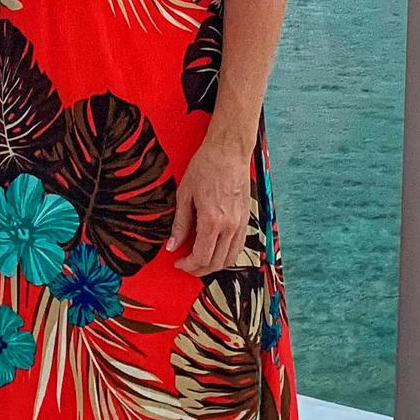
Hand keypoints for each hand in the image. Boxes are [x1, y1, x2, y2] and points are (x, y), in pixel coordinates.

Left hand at [168, 134, 251, 276]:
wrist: (229, 151)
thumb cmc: (206, 166)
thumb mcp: (185, 194)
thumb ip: (180, 223)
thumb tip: (172, 245)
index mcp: (212, 220)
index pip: (201, 257)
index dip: (187, 265)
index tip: (178, 262)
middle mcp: (230, 226)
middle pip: (216, 263)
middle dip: (199, 269)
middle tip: (186, 265)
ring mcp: (241, 224)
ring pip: (230, 259)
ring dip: (214, 265)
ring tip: (199, 260)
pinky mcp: (246, 219)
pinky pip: (239, 247)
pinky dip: (227, 255)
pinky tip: (215, 250)